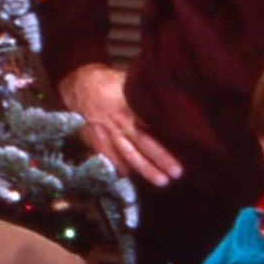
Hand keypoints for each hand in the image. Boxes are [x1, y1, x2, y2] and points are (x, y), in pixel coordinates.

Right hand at [57, 62, 181, 187]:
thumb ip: (144, 93)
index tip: (186, 145)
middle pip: (144, 143)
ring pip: (129, 155)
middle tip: (177, 172)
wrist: (78, 85)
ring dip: (145, 170)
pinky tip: (131, 175)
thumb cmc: (107, 82)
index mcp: (131, 106)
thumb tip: (167, 96)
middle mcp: (121, 123)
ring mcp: (108, 135)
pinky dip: (121, 168)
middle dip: (161, 159)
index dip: (169, 135)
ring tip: (162, 181)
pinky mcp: (96, 141)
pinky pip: (111, 159)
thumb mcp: (128, 82)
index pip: (153, 123)